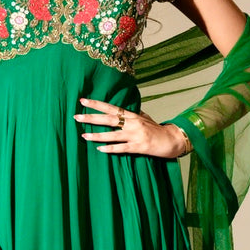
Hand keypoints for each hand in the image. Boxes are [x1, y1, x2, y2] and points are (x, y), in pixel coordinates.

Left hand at [74, 97, 190, 157]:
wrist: (173, 139)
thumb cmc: (157, 129)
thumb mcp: (144, 118)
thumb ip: (131, 114)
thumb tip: (119, 110)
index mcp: (132, 115)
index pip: (111, 108)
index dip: (96, 104)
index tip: (83, 101)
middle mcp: (132, 123)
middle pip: (108, 119)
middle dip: (91, 118)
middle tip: (76, 116)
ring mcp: (136, 135)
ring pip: (112, 134)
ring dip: (97, 135)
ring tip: (83, 136)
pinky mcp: (139, 147)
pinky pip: (121, 148)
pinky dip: (110, 148)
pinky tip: (100, 149)